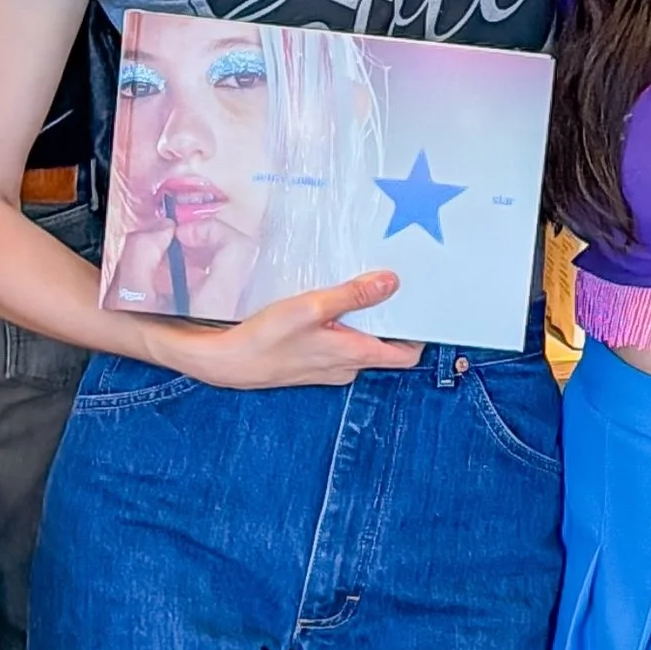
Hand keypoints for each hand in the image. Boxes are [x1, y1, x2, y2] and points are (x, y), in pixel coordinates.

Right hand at [172, 273, 423, 390]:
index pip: (406, 354)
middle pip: (384, 345)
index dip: (419, 334)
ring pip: (360, 343)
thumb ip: (353, 295)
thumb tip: (390, 282)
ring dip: (363, 320)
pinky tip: (327, 307)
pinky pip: (339, 344)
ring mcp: (330, 367)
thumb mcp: (313, 307)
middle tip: (390, 287)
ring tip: (357, 291)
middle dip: (390, 319)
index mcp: (356, 355)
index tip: (422, 309)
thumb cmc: (267, 338)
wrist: (228, 363)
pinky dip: (342, 326)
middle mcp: (348, 367)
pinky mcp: (313, 363)